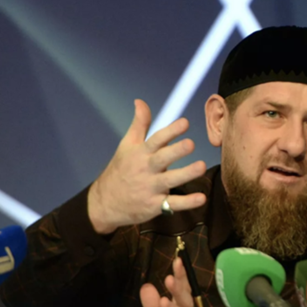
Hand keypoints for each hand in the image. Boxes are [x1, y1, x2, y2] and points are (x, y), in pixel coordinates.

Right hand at [87, 99, 206, 233]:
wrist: (104, 203)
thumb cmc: (121, 170)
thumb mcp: (126, 146)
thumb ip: (139, 124)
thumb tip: (140, 101)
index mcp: (141, 153)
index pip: (156, 139)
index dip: (170, 131)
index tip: (185, 123)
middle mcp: (146, 169)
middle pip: (162, 158)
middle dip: (176, 151)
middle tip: (191, 144)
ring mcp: (150, 188)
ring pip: (170, 180)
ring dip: (186, 174)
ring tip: (201, 167)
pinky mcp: (155, 205)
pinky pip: (173, 204)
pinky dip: (187, 202)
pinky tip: (201, 198)